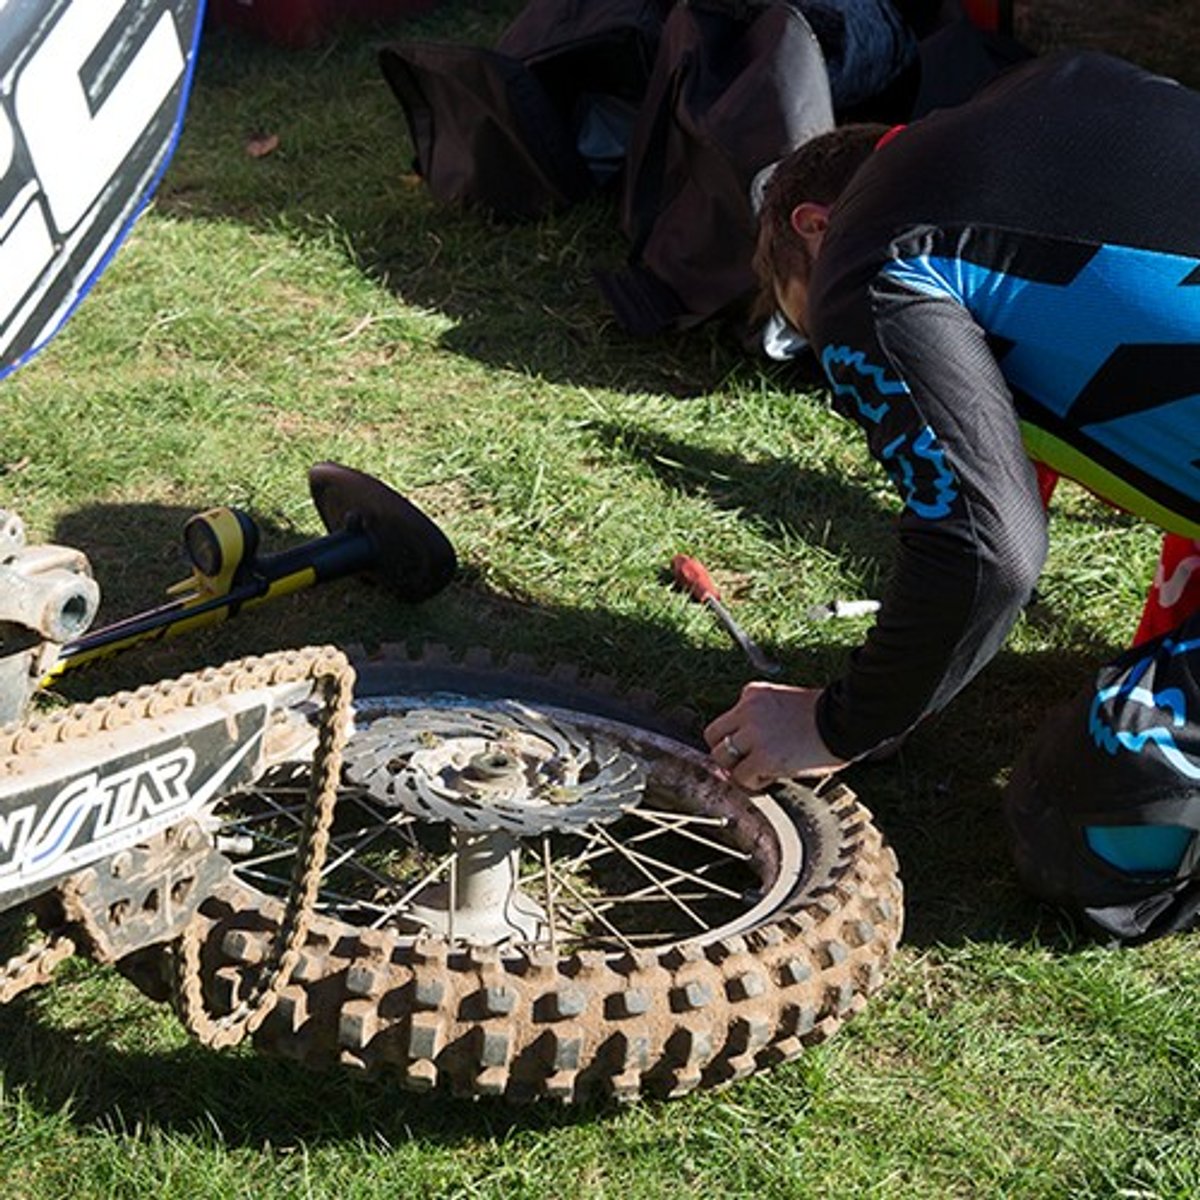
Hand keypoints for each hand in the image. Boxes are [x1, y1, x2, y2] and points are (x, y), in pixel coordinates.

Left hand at [703, 682, 845, 790]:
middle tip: (745, 763)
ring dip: (738, 768)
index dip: (735, 738)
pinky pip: (742, 777)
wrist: (846, 721)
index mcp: (752, 693)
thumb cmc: (822, 715)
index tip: (747, 749)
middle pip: (712, 737)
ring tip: (760, 770)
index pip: (726, 719)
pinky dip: (753, 782)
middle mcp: (747, 710)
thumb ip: (759, 716)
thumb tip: (743, 747)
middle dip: (726, 753)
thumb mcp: (783, 702)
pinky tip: (772, 776)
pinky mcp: (763, 757)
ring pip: (721, 758)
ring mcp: (754, 734)